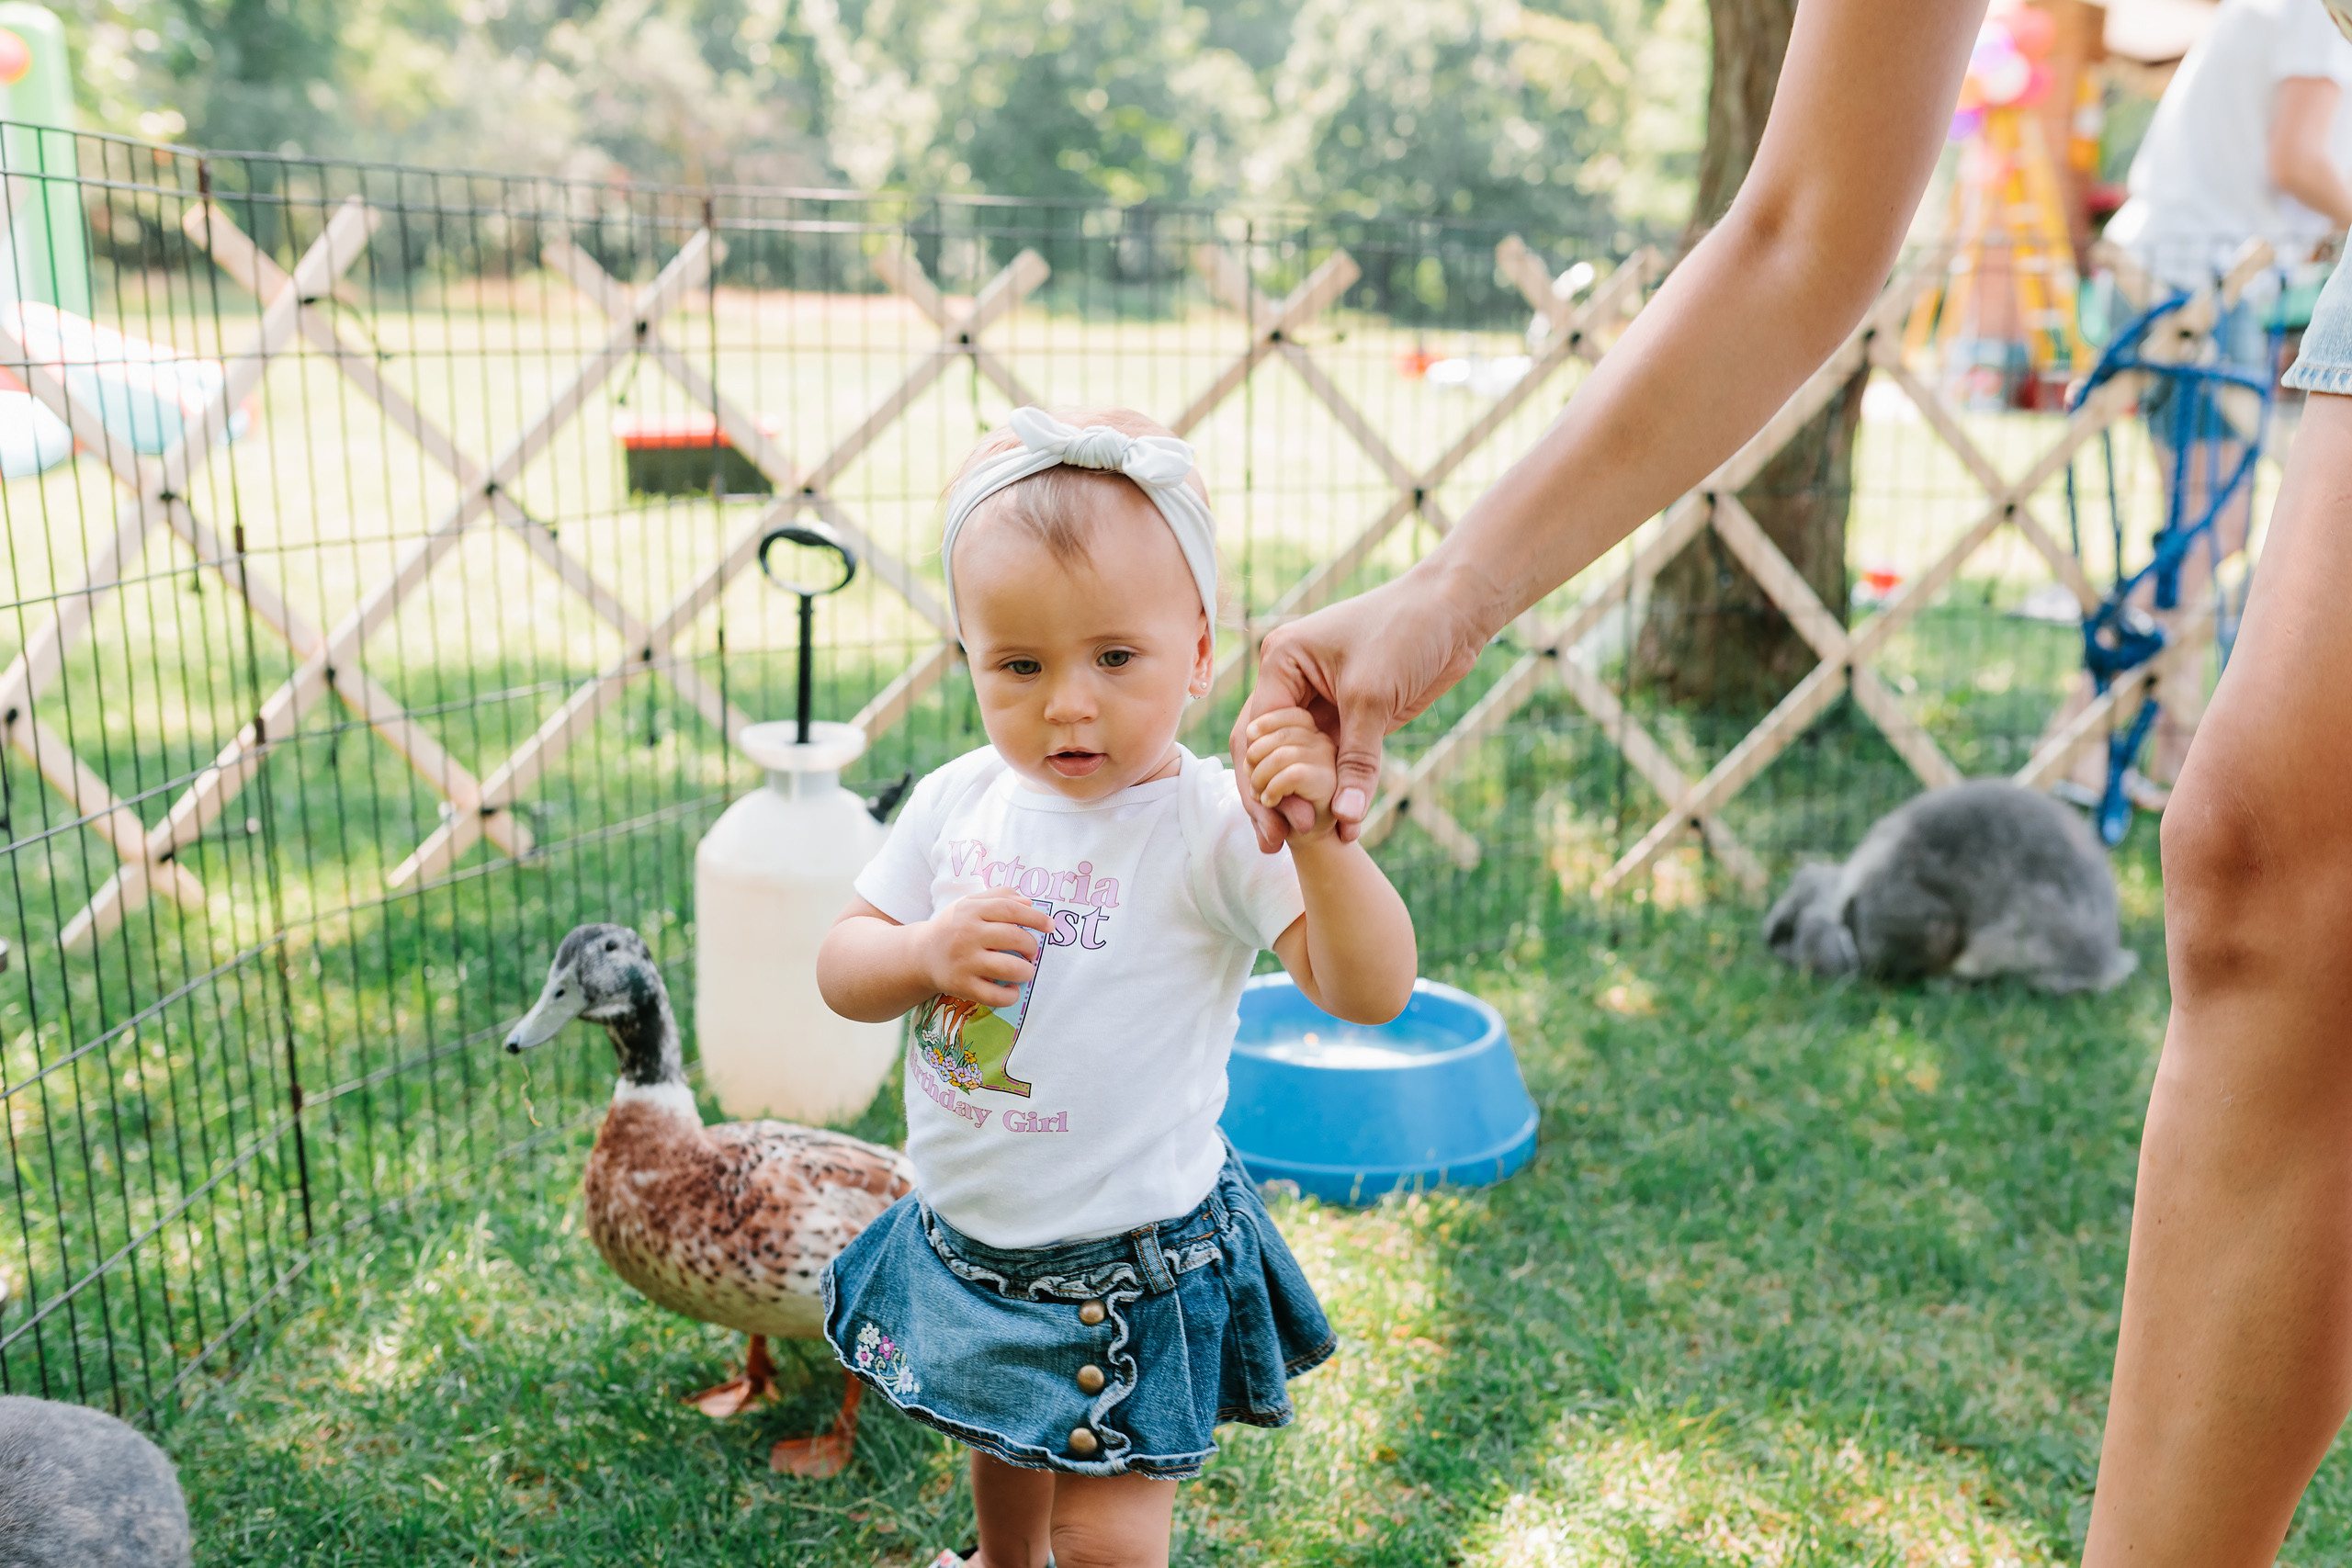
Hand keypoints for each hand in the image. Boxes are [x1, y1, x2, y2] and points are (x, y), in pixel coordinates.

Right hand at [920, 890, 1051, 1009]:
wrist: (921, 954)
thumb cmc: (954, 926)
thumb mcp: (970, 904)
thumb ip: (999, 897)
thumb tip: (1029, 903)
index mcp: (971, 911)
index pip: (1010, 909)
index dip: (1036, 918)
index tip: (1050, 926)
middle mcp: (967, 934)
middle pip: (1014, 938)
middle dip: (1032, 947)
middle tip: (1032, 953)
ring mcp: (964, 962)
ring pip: (1009, 968)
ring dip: (1027, 972)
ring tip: (1025, 971)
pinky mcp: (961, 986)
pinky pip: (995, 996)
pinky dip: (1010, 996)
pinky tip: (1011, 989)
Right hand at [1232, 567, 1493, 848]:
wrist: (1455, 612)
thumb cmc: (1406, 631)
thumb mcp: (1373, 697)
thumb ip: (1357, 761)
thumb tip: (1345, 819)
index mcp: (1281, 662)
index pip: (1258, 733)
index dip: (1267, 781)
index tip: (1286, 823)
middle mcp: (1292, 683)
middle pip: (1266, 751)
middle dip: (1269, 798)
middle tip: (1275, 844)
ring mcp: (1319, 702)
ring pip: (1297, 761)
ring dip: (1299, 800)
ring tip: (1294, 843)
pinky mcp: (1349, 718)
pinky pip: (1331, 762)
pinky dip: (1332, 791)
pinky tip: (1337, 824)